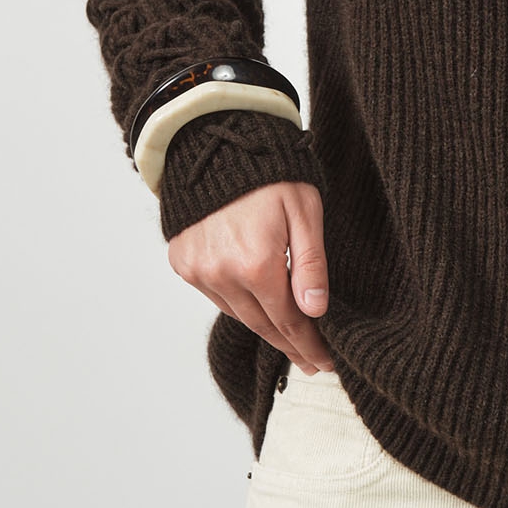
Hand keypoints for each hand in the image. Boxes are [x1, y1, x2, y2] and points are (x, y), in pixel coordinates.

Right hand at [167, 181, 331, 374]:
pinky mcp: (183, 263)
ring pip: (238, 314)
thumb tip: (315, 311)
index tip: (325, 361)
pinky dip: (237, 302)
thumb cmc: (271, 174)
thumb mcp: (305, 212)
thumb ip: (311, 265)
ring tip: (287, 338)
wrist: (218, 147)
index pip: (289, 321)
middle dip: (290, 345)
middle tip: (310, 361)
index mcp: (257, 264)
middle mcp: (222, 274)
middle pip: (263, 325)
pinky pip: (216, 296)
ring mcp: (198, 271)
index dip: (308, 344)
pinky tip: (255, 304)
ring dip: (264, 326)